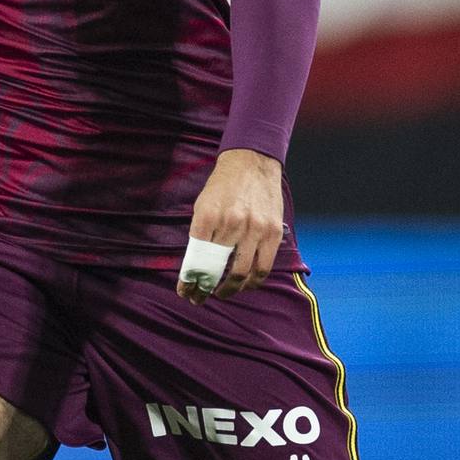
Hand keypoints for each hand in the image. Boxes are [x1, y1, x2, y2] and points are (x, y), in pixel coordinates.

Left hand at [183, 149, 286, 300]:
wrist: (252, 162)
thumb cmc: (223, 186)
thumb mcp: (202, 206)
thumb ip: (200, 234)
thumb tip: (195, 266)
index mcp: (207, 217)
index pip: (195, 259)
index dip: (189, 281)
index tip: (186, 292)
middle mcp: (230, 224)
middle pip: (216, 269)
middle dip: (205, 289)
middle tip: (201, 298)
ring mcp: (254, 228)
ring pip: (242, 273)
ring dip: (231, 289)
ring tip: (223, 293)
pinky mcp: (273, 231)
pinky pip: (264, 266)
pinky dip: (254, 280)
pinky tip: (246, 284)